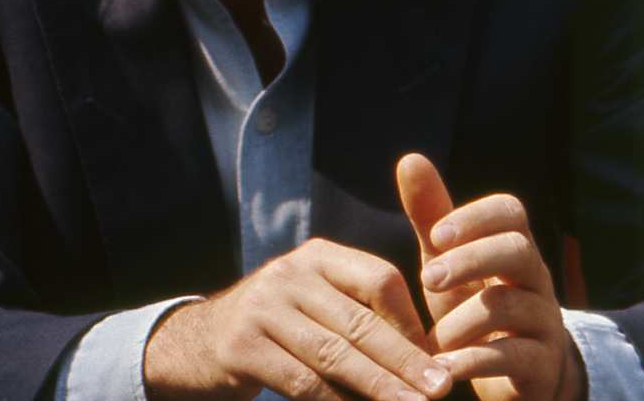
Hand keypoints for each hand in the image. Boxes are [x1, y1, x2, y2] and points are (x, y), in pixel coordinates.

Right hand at [144, 237, 453, 400]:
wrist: (201, 340)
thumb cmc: (282, 325)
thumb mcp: (318, 301)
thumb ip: (362, 314)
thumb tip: (429, 358)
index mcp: (316, 256)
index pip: (379, 280)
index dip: (412, 321)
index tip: (439, 359)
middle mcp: (286, 274)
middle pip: (360, 321)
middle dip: (405, 361)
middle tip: (442, 389)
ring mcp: (260, 309)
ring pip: (334, 355)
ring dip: (379, 387)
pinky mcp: (241, 347)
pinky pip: (303, 382)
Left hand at [395, 153, 584, 400]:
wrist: (515, 374)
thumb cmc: (473, 305)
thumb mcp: (447, 261)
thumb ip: (431, 216)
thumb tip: (410, 158)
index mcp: (510, 247)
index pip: (510, 212)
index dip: (475, 218)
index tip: (435, 236)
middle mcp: (534, 279)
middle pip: (517, 250)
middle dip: (470, 260)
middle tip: (428, 279)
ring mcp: (543, 321)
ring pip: (512, 305)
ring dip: (463, 320)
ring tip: (432, 338)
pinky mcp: (541, 364)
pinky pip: (515, 357)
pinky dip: (475, 361)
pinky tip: (443, 365)